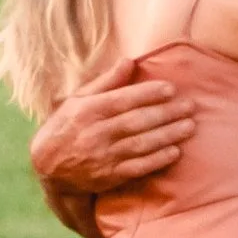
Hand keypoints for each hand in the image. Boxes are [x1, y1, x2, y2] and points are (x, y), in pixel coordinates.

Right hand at [30, 58, 195, 194]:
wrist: (48, 167)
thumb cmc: (66, 126)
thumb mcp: (77, 100)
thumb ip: (106, 82)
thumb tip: (129, 61)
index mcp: (88, 111)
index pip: (122, 100)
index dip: (148, 94)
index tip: (171, 89)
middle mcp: (95, 133)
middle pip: (136, 121)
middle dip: (166, 113)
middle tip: (190, 106)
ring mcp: (102, 157)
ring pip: (141, 144)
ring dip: (168, 135)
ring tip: (189, 126)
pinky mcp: (108, 177)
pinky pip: (137, 168)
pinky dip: (157, 160)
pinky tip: (175, 152)